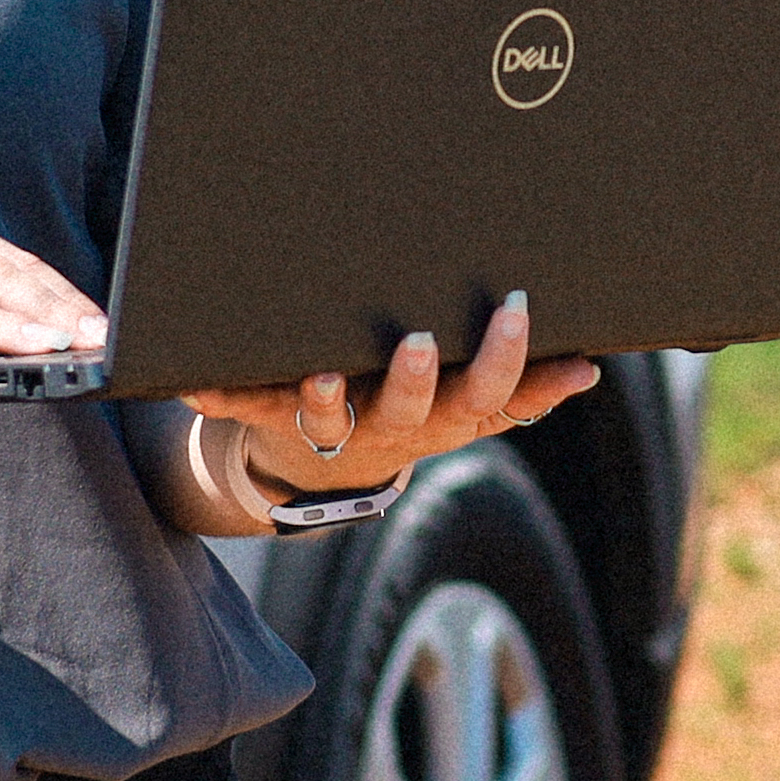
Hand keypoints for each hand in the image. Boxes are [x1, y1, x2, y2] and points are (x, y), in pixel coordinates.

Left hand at [189, 290, 603, 499]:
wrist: (321, 472)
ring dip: (323, 398)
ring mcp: (332, 425)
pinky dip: (217, 393)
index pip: (485, 393)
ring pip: (329, 417)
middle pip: (409, 408)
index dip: (503, 358)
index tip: (515, 308)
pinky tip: (190, 380)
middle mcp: (390, 426)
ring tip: (320, 375)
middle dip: (413, 378)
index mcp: (443, 416)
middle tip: (415, 341)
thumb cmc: (410, 416)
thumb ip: (524, 390)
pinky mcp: (275, 417)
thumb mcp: (469, 409)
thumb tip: (589, 370)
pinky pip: (245, 406)